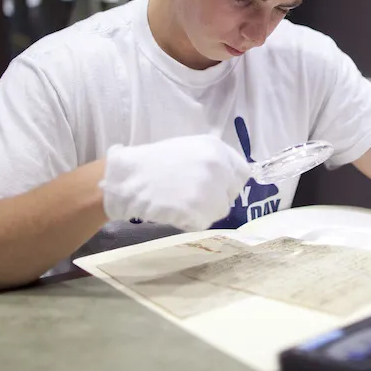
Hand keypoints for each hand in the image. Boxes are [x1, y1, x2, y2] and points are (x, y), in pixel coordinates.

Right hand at [99, 135, 249, 231]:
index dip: (230, 182)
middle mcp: (219, 167)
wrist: (128, 178)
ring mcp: (210, 190)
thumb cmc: (154, 162)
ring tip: (182, 203)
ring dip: (205, 211)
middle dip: (218, 197)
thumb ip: (212, 160)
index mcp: (217, 149)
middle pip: (232, 193)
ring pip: (220, 210)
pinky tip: (174, 210)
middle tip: (196, 197)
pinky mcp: (199, 211)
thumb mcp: (189, 148)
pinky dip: (191, 221)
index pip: (242, 173)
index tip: (219, 188)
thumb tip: (227, 176)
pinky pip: (203, 222)